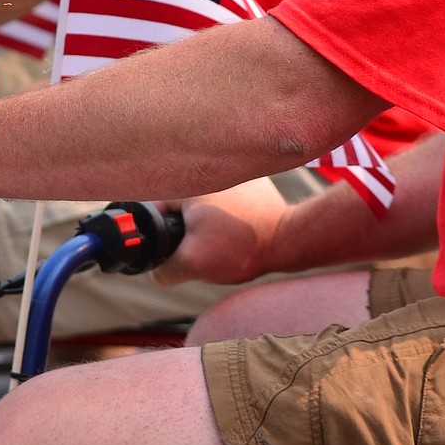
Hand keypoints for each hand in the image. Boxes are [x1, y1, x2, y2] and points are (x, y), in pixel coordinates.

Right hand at [151, 177, 287, 288]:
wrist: (288, 239)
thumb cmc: (240, 246)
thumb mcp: (192, 264)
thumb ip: (165, 270)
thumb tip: (157, 272)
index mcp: (188, 185)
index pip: (156, 210)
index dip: (160, 234)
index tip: (178, 248)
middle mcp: (209, 173)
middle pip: (181, 209)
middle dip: (187, 231)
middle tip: (203, 248)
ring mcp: (234, 176)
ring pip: (205, 207)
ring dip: (209, 225)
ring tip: (225, 242)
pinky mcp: (254, 184)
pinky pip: (229, 203)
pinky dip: (230, 218)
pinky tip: (239, 233)